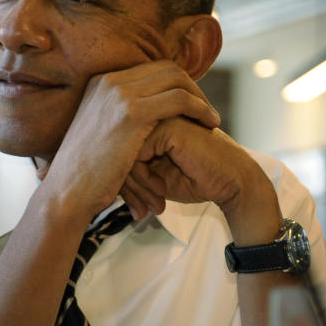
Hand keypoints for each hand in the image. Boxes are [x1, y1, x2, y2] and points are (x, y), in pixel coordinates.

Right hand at [40, 61, 220, 223]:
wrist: (67, 192)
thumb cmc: (85, 173)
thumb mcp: (99, 133)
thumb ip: (118, 116)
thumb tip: (144, 116)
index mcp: (101, 83)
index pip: (151, 69)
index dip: (177, 84)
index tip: (192, 104)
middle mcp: (109, 81)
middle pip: (167, 68)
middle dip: (192, 87)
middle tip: (206, 111)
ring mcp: (119, 94)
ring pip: (177, 80)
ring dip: (200, 98)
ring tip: (212, 120)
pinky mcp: (131, 113)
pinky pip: (179, 99)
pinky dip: (200, 109)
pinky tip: (210, 125)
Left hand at [125, 117, 281, 243]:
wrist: (232, 183)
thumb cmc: (194, 179)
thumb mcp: (151, 176)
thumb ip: (127, 167)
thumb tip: (93, 180)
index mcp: (145, 121)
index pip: (114, 148)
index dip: (120, 182)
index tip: (134, 206)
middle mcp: (150, 114)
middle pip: (114, 150)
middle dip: (125, 187)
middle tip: (139, 210)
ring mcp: (159, 117)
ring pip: (121, 153)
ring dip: (134, 187)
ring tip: (152, 205)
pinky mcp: (168, 127)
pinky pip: (135, 154)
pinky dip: (142, 180)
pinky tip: (160, 192)